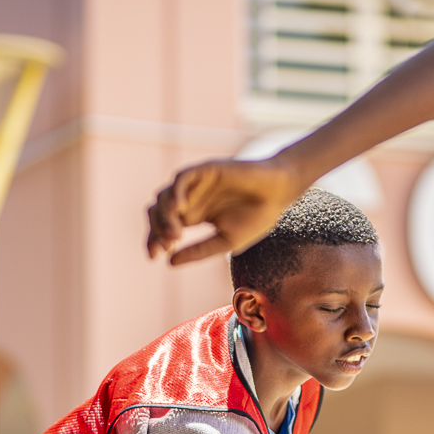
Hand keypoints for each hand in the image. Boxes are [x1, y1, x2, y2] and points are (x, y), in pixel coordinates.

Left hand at [147, 156, 306, 264]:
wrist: (279, 192)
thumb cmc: (257, 217)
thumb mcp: (225, 242)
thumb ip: (198, 251)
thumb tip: (169, 263)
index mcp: (194, 216)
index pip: (163, 227)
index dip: (154, 241)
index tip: (155, 257)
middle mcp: (190, 199)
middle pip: (158, 212)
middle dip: (155, 230)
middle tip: (164, 247)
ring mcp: (196, 184)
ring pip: (165, 196)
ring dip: (165, 216)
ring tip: (175, 234)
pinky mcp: (205, 170)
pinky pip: (182, 178)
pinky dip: (176, 192)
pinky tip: (180, 209)